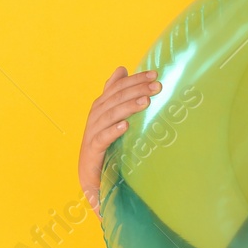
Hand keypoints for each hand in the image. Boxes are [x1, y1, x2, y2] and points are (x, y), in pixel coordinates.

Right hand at [79, 65, 159, 217]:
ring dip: (127, 107)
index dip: (135, 80)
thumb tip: (121, 69)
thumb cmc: (104, 145)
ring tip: (145, 102)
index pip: (117, 88)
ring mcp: (92, 135)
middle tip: (156, 86)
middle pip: (114, 99)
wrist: (91, 179)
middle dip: (136, 90)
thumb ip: (115, 94)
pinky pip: (101, 139)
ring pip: (108, 116)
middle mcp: (95, 118)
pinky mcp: (92, 152)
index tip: (155, 74)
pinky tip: (125, 126)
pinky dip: (112, 131)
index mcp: (100, 108)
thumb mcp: (111, 118)